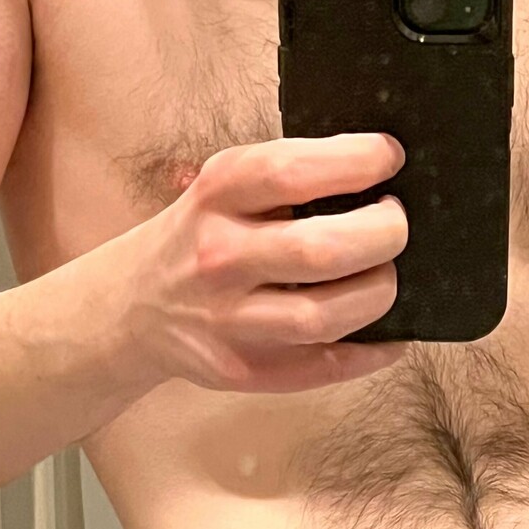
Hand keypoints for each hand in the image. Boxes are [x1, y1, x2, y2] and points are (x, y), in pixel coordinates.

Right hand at [127, 134, 408, 392]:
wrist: (133, 307)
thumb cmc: (200, 238)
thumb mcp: (222, 190)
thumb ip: (286, 181)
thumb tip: (379, 177)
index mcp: (216, 196)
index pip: (293, 171)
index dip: (357, 162)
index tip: (390, 158)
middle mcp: (220, 257)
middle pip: (322, 250)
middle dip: (383, 234)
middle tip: (396, 225)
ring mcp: (230, 320)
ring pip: (326, 315)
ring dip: (378, 293)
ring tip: (385, 275)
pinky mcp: (245, 370)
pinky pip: (327, 366)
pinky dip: (373, 351)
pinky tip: (390, 335)